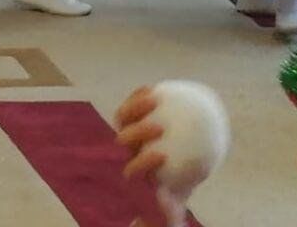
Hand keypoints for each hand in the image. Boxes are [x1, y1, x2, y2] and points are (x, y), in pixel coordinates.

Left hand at [115, 89, 186, 226]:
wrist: (165, 173)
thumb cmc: (173, 189)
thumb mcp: (173, 204)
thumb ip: (169, 210)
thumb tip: (169, 209)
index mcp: (138, 174)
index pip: (134, 170)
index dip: (144, 163)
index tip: (162, 156)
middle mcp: (129, 152)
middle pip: (124, 140)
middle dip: (137, 133)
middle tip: (159, 128)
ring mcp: (128, 133)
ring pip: (123, 118)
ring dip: (135, 107)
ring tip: (155, 98)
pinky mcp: (132, 117)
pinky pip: (134, 103)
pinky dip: (141, 95)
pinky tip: (157, 86)